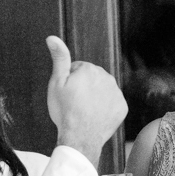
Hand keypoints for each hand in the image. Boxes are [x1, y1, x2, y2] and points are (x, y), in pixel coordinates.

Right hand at [46, 37, 125, 162]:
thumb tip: (52, 37)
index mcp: (90, 69)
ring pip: (103, 90)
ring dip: (95, 97)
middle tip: (75, 103)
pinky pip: (112, 103)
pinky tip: (96, 116)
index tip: (67, 94)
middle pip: (92, 78)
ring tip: (85, 110)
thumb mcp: (57, 82)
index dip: (69, 81)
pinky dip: (105, 108)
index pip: (78, 69)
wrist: (80, 138)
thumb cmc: (65, 111)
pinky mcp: (122, 107)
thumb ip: (59, 58)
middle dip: (84, 87)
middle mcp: (107, 77)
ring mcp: (116, 93)